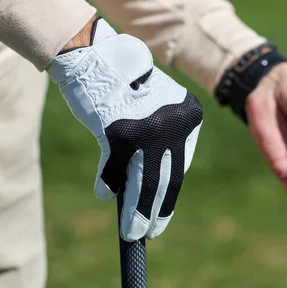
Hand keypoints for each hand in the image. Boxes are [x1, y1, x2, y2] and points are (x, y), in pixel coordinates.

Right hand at [47, 18, 202, 240]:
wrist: (96, 56)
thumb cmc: (126, 84)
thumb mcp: (157, 107)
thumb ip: (164, 141)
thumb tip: (157, 188)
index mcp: (191, 116)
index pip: (181, 164)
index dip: (169, 193)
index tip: (162, 211)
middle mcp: (174, 124)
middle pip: (168, 178)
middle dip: (158, 210)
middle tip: (151, 231)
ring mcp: (147, 129)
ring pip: (144, 182)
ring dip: (137, 210)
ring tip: (133, 231)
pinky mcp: (118, 133)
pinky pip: (114, 171)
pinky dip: (108, 184)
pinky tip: (104, 194)